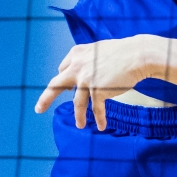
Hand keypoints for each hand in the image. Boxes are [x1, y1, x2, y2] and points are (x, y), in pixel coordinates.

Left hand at [34, 36, 154, 130]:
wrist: (138, 55)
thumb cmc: (122, 52)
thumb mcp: (98, 50)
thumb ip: (87, 60)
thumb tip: (82, 73)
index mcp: (76, 54)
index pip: (63, 70)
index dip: (65, 80)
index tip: (66, 88)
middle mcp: (77, 67)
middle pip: (56, 85)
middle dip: (46, 98)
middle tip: (38, 109)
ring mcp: (86, 80)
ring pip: (77, 103)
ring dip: (79, 116)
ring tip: (80, 125)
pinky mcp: (98, 91)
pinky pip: (96, 109)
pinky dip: (99, 118)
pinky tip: (102, 126)